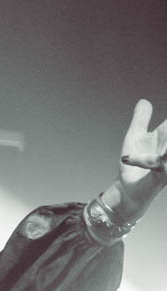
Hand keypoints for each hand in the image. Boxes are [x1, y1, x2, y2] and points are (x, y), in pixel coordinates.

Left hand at [109, 99, 166, 222]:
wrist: (127, 189)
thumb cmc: (133, 164)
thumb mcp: (134, 137)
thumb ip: (141, 119)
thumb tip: (144, 101)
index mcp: (166, 136)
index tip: (164, 128)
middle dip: (166, 131)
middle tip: (160, 140)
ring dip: (164, 144)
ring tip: (160, 150)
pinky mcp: (163, 173)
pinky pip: (162, 163)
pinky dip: (153, 158)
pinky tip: (142, 157)